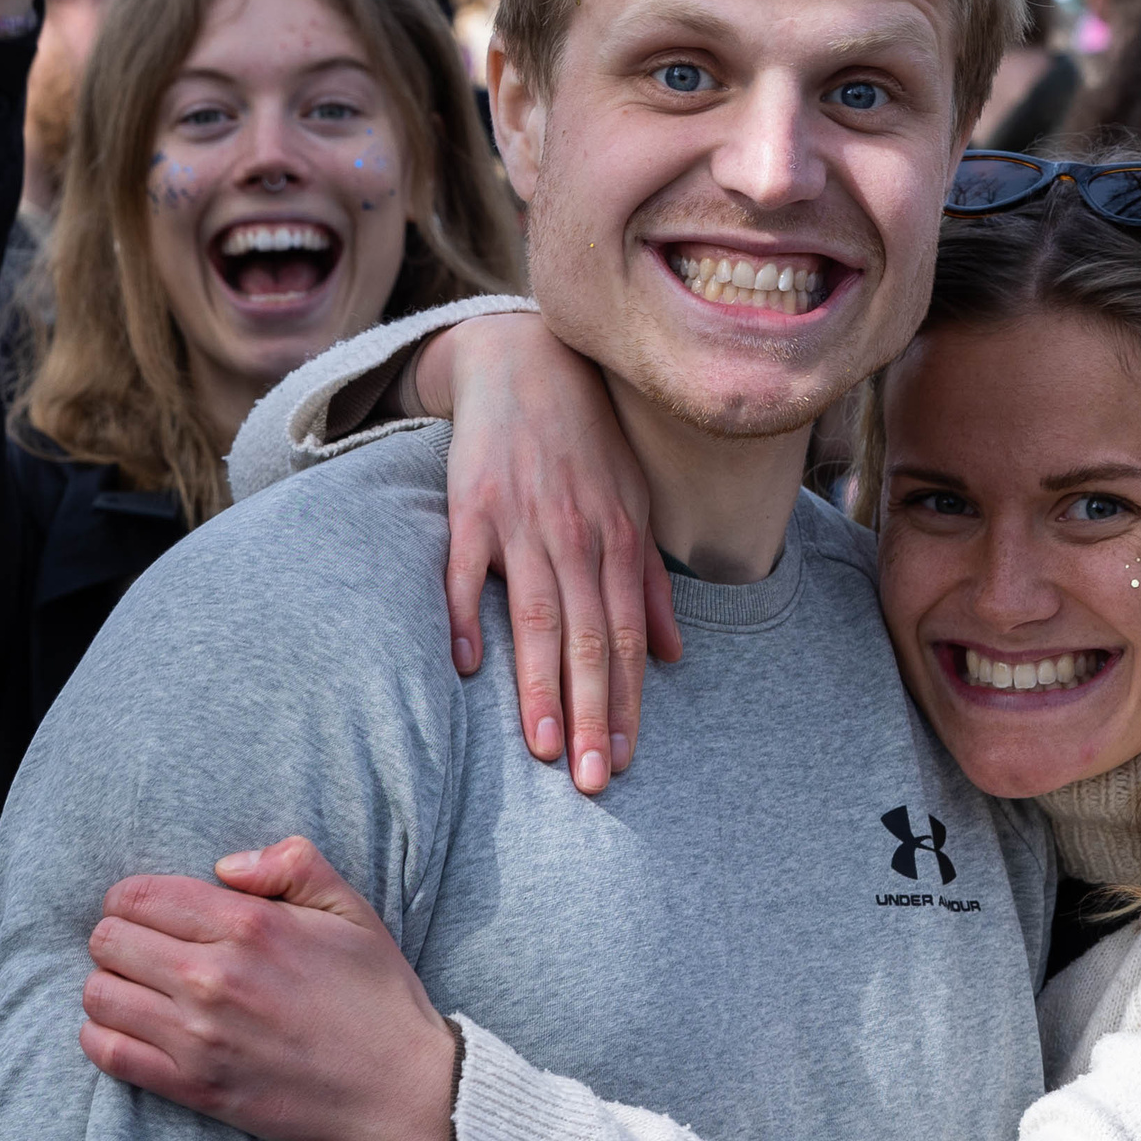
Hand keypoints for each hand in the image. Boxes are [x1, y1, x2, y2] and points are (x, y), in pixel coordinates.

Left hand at [81, 836, 455, 1140]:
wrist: (398, 1087)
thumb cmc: (374, 991)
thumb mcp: (347, 904)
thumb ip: (289, 861)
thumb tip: (224, 864)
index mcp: (249, 925)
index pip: (141, 896)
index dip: (130, 896)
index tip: (143, 907)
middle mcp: (214, 978)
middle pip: (110, 940)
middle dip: (116, 934)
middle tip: (140, 944)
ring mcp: (200, 1039)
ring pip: (101, 995)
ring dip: (109, 984)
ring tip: (135, 985)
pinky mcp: (196, 1089)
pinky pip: (112, 1057)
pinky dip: (101, 1037)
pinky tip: (127, 1026)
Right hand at [411, 310, 681, 793]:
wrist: (523, 360)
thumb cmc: (586, 440)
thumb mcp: (633, 500)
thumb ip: (650, 581)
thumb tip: (673, 656)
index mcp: (618, 538)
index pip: (625, 636)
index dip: (627, 701)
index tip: (623, 762)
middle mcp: (575, 535)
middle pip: (587, 638)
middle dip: (591, 713)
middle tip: (589, 780)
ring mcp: (522, 520)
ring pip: (535, 616)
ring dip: (539, 685)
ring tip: (541, 747)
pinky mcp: (471, 505)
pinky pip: (467, 569)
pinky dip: (469, 614)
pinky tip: (469, 664)